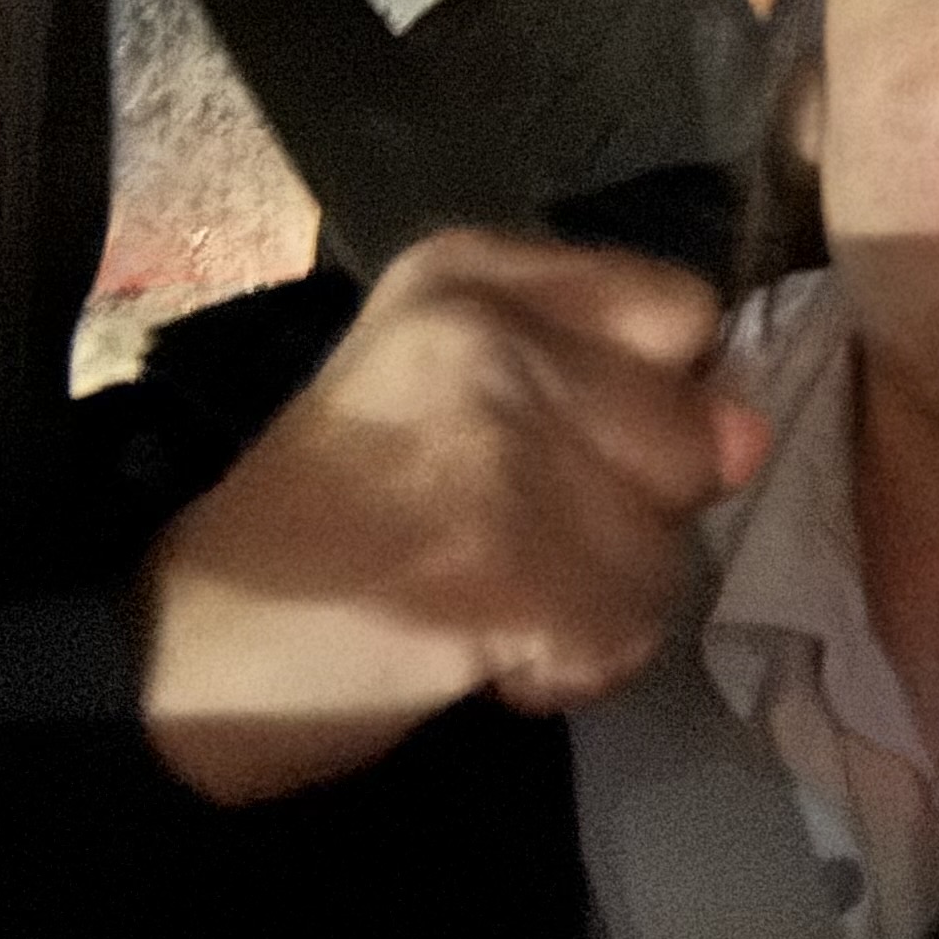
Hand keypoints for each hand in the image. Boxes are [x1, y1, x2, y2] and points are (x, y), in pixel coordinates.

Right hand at [141, 229, 762, 803]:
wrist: (191, 654)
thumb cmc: (336, 516)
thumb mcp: (454, 389)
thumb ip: (613, 385)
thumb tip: (748, 436)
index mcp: (473, 271)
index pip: (685, 310)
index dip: (655, 394)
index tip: (570, 442)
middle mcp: (489, 338)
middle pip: (695, 434)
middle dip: (632, 511)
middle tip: (510, 539)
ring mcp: (496, 450)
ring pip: (668, 544)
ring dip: (601, 600)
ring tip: (491, 599)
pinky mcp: (504, 570)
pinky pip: (625, 631)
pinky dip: (572, 666)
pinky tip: (484, 654)